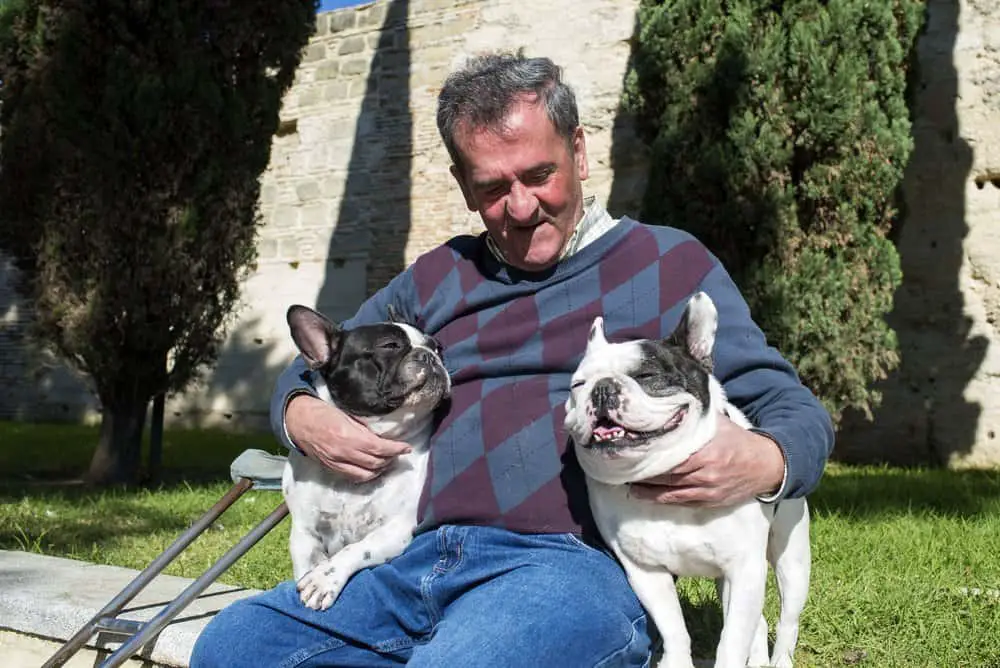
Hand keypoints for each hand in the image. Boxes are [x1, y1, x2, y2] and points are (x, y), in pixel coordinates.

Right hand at [285, 394, 411, 481]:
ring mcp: (336, 463)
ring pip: (366, 474)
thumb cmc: (323, 412)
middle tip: (399, 452)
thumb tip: (381, 435)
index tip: (407, 447)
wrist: (298, 421)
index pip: (379, 448)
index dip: (395, 449)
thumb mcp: (346, 414)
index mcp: (348, 436)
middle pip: (375, 463)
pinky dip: (366, 475)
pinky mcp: (331, 468)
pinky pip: (353, 477)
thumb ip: (363, 427)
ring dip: (380, 469)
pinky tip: (373, 468)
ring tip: (388, 461)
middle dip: (390, 459)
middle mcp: (343, 453)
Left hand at [628, 414, 784, 506]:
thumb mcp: (716, 420)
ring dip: (644, 488)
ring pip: (667, 491)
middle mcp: (704, 472)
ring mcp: (706, 489)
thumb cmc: (736, 439)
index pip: (669, 453)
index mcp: (705, 450)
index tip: (627, 448)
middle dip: (640, 470)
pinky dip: (658, 498)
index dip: (647, 453)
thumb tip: (668, 398)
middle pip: (664, 474)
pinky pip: (678, 502)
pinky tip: (641, 494)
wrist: (766, 465)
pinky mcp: (708, 502)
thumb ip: (693, 413)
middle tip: (618, 465)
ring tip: (623, 480)